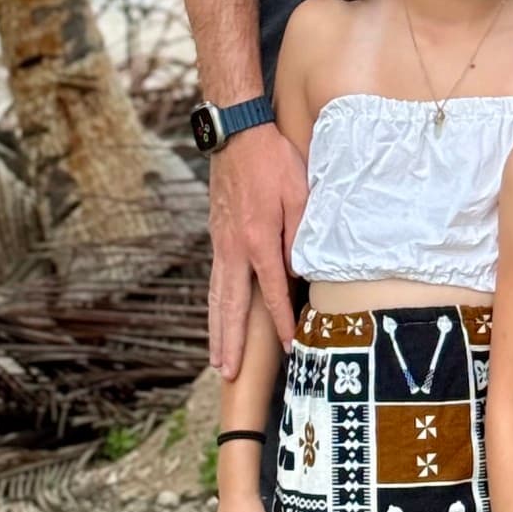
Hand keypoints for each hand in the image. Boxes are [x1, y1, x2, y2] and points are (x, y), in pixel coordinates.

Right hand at [209, 123, 306, 373]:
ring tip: (217, 361)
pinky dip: (212, 306)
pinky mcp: (216, 236)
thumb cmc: (274, 160)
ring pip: (216, 297)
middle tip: (229, 376)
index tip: (289, 348)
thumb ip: (300, 233)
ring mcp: (220, 244)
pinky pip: (213, 280)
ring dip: (216, 332)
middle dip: (232, 343)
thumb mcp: (299, 192)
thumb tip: (299, 270)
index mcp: (258, 240)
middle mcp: (234, 249)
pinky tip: (215, 317)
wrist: (236, 134)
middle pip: (231, 307)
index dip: (280, 323)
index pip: (271, 293)